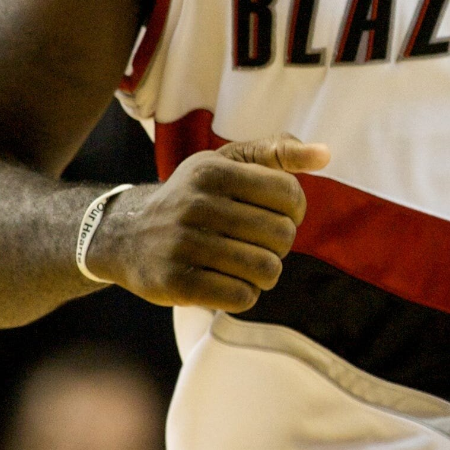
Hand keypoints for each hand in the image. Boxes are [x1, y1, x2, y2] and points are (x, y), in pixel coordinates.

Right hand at [84, 134, 330, 311]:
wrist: (124, 235)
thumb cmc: (191, 197)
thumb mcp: (225, 163)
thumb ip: (276, 152)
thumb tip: (325, 155)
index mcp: (213, 170)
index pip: (290, 194)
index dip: (294, 211)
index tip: (275, 216)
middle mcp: (195, 203)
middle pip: (281, 236)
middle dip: (279, 246)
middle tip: (258, 245)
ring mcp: (183, 244)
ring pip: (266, 269)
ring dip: (264, 274)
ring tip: (246, 266)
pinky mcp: (175, 282)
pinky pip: (241, 297)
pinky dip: (244, 295)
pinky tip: (228, 283)